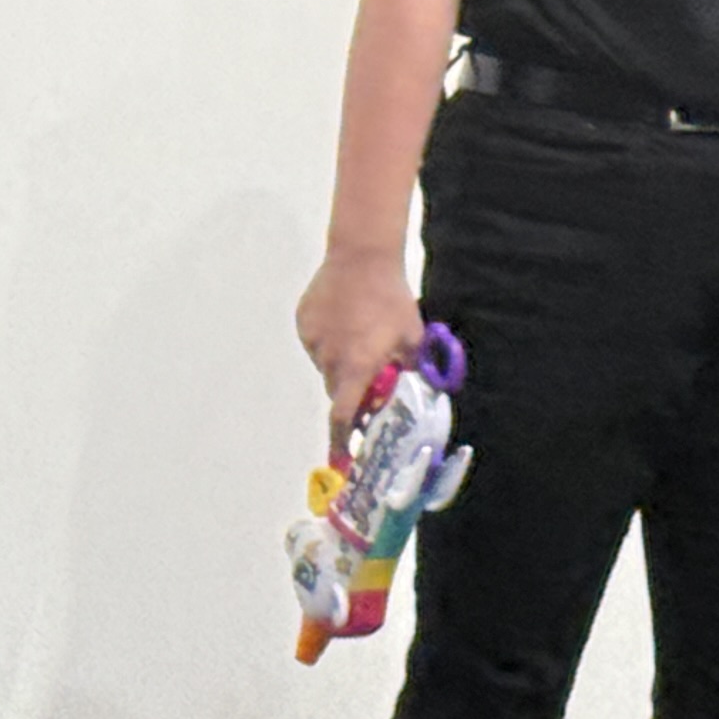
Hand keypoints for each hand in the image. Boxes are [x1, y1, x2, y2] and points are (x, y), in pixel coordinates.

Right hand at [298, 251, 425, 455]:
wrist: (361, 256)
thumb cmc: (392, 300)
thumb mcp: (411, 339)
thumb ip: (410, 373)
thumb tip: (415, 400)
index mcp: (355, 367)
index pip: (343, 417)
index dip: (342, 443)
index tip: (341, 462)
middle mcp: (329, 359)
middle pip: (339, 393)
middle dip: (354, 395)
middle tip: (373, 380)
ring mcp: (312, 341)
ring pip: (328, 367)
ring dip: (345, 364)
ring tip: (363, 334)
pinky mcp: (304, 324)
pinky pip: (319, 345)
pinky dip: (333, 343)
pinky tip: (348, 320)